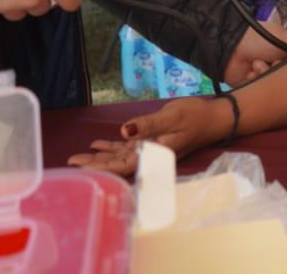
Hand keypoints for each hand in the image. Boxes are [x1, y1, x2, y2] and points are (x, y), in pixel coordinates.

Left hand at [68, 97, 233, 175]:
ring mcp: (150, 149)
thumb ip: (148, 125)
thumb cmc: (195, 116)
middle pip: (118, 164)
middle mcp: (151, 156)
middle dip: (95, 165)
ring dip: (100, 157)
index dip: (102, 167)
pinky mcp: (152, 142)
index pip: (123, 164)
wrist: (214, 117)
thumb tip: (124, 131)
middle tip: (71, 164)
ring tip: (77, 158)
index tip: (83, 169)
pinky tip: (97, 145)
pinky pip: (128, 148)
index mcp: (155, 154)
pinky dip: (112, 147)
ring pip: (120, 156)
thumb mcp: (172, 117)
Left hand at [222, 20, 286, 86]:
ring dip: (265, 74)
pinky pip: (261, 92)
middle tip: (273, 62)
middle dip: (279, 71)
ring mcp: (265, 78)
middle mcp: (277, 68)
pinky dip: (256, 82)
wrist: (231, 47)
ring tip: (257, 64)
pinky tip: (251, 73)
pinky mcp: (253, 88)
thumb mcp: (286, 37)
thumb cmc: (259, 38)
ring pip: (274, 86)